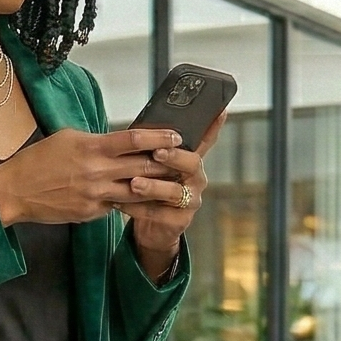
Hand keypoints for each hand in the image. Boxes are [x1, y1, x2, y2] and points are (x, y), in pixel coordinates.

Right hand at [0, 127, 183, 229]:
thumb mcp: (68, 138)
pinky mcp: (90, 213)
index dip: (159, 136)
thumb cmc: (39, 161)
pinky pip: (116, 206)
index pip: (134, 139)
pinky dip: (129, 202)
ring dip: (156, 187)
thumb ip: (97, 141)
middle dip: (166, 163)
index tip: (177, 135)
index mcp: (91, 147)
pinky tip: (141, 200)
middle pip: (142, 166)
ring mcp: (95, 195)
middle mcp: (97, 172)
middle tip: (184, 159)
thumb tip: (121, 141)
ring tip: (172, 182)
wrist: (15, 192)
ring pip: (136, 191)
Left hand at [125, 111, 225, 280]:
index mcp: (191, 161)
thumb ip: (153, 149)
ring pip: (174, 192)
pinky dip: (138, 208)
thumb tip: (139, 127)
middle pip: (192, 163)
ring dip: (153, 186)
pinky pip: (159, 214)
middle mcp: (196, 179)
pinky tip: (120, 203)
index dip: (213, 126)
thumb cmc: (151, 191)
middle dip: (174, 157)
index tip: (220, 111)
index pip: (206, 140)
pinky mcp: (180, 220)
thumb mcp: (154, 167)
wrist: (151, 228)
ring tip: (134, 183)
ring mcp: (191, 200)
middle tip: (157, 153)